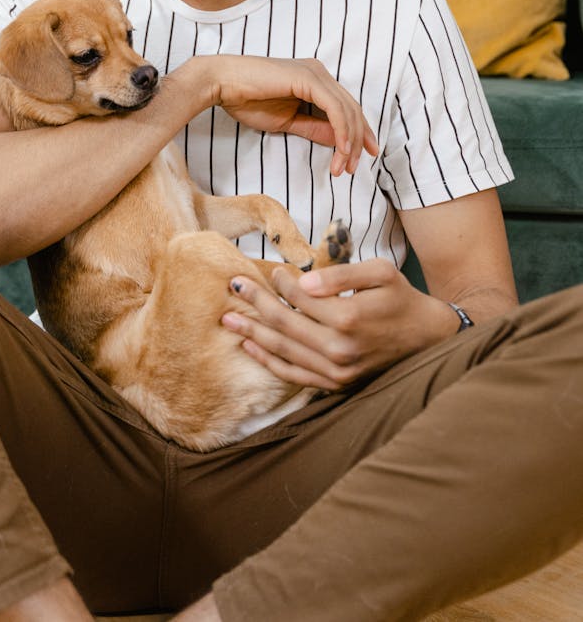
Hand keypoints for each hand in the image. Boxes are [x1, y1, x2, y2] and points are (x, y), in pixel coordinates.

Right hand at [202, 54, 377, 175]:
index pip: (346, 107)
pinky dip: (341, 131)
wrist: (222, 84)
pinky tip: (340, 149)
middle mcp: (319, 73)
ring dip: (348, 141)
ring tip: (343, 166)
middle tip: (353, 167)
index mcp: (315, 80)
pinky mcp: (309, 78)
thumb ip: (314, 128)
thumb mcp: (288, 121)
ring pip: (347, 110)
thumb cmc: (247, 100)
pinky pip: (335, 108)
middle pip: (352, 109)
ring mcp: (315, 73)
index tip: (362, 155)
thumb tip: (339, 142)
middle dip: (357, 141)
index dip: (358, 132)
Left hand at [222, 259, 457, 389]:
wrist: (428, 338)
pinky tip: (250, 347)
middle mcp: (338, 349)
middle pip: (283, 323)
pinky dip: (269, 361)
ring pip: (282, 350)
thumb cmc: (402, 299)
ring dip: (252, 333)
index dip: (281, 282)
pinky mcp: (336, 384)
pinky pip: (294, 374)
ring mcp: (336, 371)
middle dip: (255, 303)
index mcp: (348, 318)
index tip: (273, 270)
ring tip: (227, 319)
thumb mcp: (380, 272)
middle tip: (233, 286)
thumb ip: (341, 274)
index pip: (299, 297)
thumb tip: (303, 282)